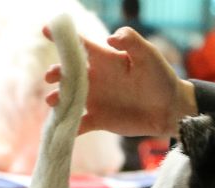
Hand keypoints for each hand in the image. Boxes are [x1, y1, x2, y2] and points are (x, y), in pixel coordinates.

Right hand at [43, 26, 195, 137]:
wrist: (169, 109)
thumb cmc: (160, 77)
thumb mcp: (148, 54)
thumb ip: (131, 41)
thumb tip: (110, 38)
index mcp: (103, 60)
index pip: (79, 45)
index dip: (62, 37)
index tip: (45, 30)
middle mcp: (94, 78)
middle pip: (67, 73)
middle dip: (55, 73)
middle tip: (51, 76)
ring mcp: (94, 100)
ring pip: (68, 99)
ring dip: (57, 100)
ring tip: (54, 101)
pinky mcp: (98, 120)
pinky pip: (78, 124)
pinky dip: (69, 128)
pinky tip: (63, 130)